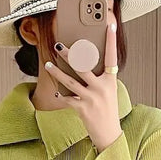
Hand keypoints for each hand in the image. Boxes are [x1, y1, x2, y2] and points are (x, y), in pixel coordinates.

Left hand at [44, 18, 122, 152]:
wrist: (108, 133)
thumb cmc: (107, 110)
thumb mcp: (108, 91)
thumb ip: (99, 78)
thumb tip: (82, 63)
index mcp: (110, 80)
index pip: (111, 56)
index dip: (111, 41)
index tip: (109, 26)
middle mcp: (102, 88)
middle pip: (83, 66)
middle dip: (69, 54)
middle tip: (58, 45)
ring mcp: (92, 98)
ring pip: (70, 82)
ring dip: (57, 73)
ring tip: (48, 64)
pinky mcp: (83, 109)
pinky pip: (67, 99)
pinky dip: (61, 96)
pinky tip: (55, 92)